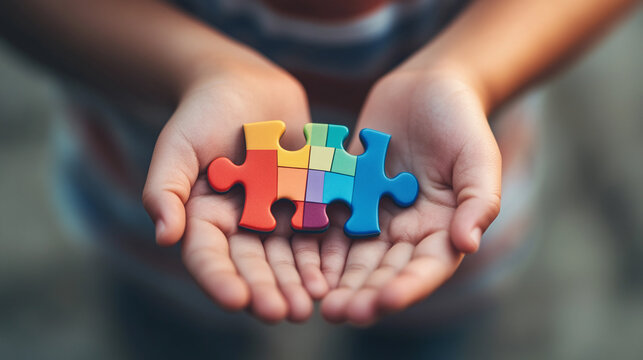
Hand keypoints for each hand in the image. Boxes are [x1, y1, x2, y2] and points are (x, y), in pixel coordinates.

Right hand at [142, 57, 314, 322]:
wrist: (247, 87)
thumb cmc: (204, 112)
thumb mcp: (177, 145)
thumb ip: (166, 188)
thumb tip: (164, 235)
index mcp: (204, 221)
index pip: (209, 258)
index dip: (221, 280)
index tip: (237, 300)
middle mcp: (241, 227)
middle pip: (253, 267)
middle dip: (269, 290)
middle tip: (286, 313)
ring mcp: (275, 217)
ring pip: (288, 257)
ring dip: (300, 281)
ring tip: (315, 301)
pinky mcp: (306, 204)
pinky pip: (318, 231)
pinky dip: (326, 252)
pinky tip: (338, 271)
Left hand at [314, 69, 501, 324]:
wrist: (426, 88)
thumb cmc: (461, 121)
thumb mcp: (479, 157)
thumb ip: (479, 200)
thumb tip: (467, 243)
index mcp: (441, 229)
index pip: (425, 268)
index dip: (406, 288)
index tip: (383, 303)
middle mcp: (406, 231)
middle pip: (383, 270)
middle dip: (361, 292)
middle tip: (338, 313)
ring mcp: (374, 215)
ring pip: (352, 254)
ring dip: (334, 277)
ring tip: (313, 297)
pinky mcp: (348, 195)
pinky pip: (329, 221)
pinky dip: (314, 241)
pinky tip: (295, 257)